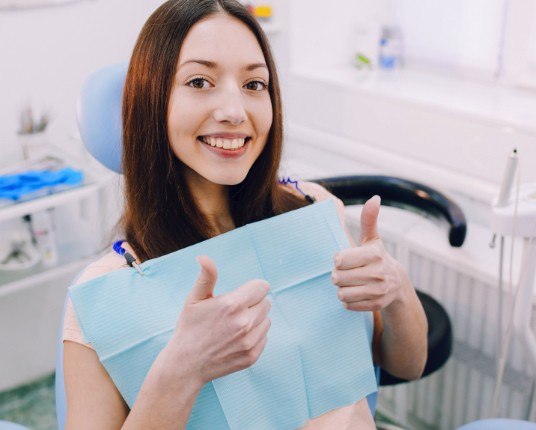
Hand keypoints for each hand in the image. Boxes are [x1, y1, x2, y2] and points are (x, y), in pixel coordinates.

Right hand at [168, 255, 271, 383]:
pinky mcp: (252, 356)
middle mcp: (244, 322)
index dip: (251, 289)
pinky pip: (264, 337)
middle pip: (266, 302)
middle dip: (253, 303)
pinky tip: (236, 339)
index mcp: (232, 304)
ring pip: (266, 320)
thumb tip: (203, 257)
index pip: (262, 286)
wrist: (185, 365)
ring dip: (255, 320)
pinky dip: (254, 336)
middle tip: (233, 312)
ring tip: (234, 326)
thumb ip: (206, 276)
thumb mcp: (194, 299)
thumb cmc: (189, 328)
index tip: (240, 295)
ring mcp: (249, 341)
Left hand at [332, 195, 405, 311]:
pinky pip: (348, 305)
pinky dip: (348, 301)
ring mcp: (378, 290)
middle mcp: (378, 272)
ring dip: (341, 289)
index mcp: (374, 254)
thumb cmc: (377, 258)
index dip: (338, 260)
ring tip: (349, 284)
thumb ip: (369, 220)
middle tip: (345, 273)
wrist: (397, 285)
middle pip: (338, 278)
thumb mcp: (372, 239)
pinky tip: (356, 293)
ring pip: (342, 293)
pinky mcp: (376, 305)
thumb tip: (375, 198)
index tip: (343, 259)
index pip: (340, 259)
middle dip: (337, 276)